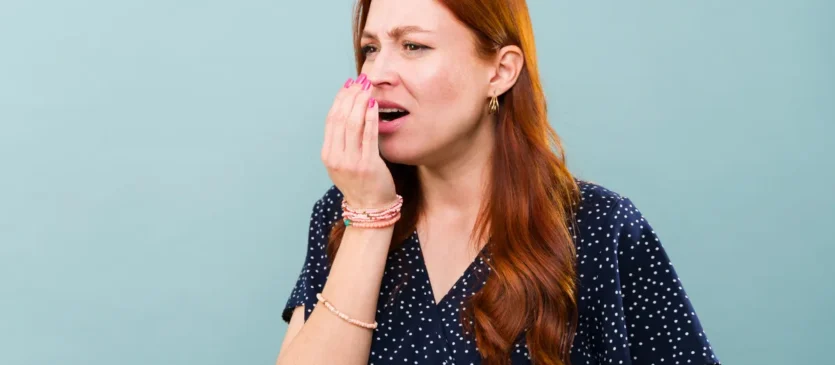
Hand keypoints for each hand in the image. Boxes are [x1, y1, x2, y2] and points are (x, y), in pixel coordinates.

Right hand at [321, 74, 396, 208]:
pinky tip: (374, 104)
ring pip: (352, 124)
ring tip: (367, 87)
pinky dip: (370, 117)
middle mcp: (336, 157)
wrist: (370, 208)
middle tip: (360, 80)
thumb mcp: (344, 163)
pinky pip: (368, 135)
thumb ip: (343, 142)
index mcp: (328, 154)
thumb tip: (348, 112)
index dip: (339, 99)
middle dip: (350, 96)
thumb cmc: (361, 183)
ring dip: (359, 101)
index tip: (348, 84)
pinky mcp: (367, 165)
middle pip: (340, 118)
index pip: (331, 119)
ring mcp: (350, 162)